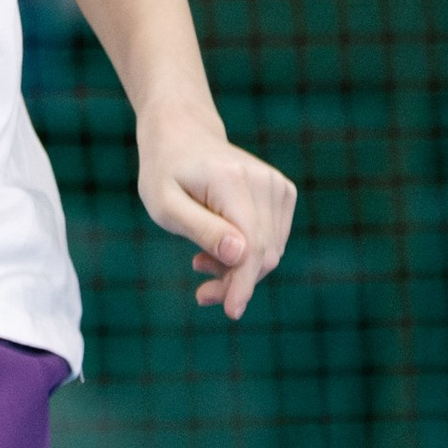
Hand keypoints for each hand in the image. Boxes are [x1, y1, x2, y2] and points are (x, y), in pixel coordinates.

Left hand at [136, 100, 296, 318]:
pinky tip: (220, 249)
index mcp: (233, 182)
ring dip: (239, 270)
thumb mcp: (164, 204)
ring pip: (270, 252)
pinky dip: (248, 255)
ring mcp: (278, 187)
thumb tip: (240, 255)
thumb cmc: (166, 171)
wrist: (183, 135)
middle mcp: (264, 182)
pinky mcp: (283, 193)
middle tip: (203, 294)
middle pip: (262, 253)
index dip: (242, 283)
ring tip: (202, 263)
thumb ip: (201, 229)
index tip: (232, 312)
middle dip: (234, 282)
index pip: (249, 245)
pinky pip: (273, 241)